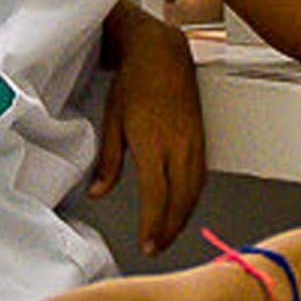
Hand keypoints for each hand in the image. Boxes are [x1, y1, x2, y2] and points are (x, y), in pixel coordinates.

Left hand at [91, 6, 204, 256]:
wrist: (161, 52)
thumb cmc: (133, 81)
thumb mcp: (111, 121)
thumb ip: (108, 161)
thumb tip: (98, 192)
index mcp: (153, 142)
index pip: (158, 196)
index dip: (154, 225)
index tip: (148, 245)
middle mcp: (179, 145)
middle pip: (180, 199)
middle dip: (170, 229)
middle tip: (157, 248)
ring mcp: (194, 141)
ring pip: (195, 190)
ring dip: (183, 217)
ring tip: (168, 234)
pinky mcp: (202, 136)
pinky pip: (201, 175)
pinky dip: (193, 197)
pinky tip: (184, 206)